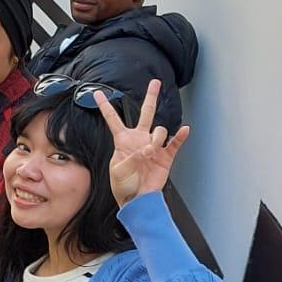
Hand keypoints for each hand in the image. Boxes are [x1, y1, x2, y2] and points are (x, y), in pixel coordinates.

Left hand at [93, 78, 189, 206]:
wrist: (137, 200)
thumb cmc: (123, 186)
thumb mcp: (119, 171)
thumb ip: (132, 158)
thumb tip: (148, 149)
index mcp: (123, 140)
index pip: (113, 119)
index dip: (105, 106)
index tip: (98, 93)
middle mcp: (139, 139)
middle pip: (146, 113)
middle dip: (151, 97)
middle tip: (156, 82)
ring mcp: (154, 146)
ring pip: (159, 131)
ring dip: (156, 138)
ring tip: (151, 152)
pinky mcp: (165, 156)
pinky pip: (175, 143)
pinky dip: (180, 136)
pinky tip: (184, 130)